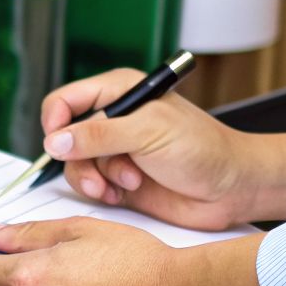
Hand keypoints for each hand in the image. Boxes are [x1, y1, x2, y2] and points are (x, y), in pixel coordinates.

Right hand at [41, 69, 258, 231]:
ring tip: (127, 183)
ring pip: (74, 165)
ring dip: (96, 179)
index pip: (66, 100)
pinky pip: (89, 186)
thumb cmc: (203, 149)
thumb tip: (56, 141)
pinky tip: (126, 193)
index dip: (55, 121)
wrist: (230, 188)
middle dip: (81, 159)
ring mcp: (114, 151)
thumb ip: (99, 135)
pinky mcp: (118, 179)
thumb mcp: (148, 132)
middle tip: (103, 175)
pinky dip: (103, 193)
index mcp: (119, 92)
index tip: (59, 144)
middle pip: (64, 138)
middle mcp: (113, 120)